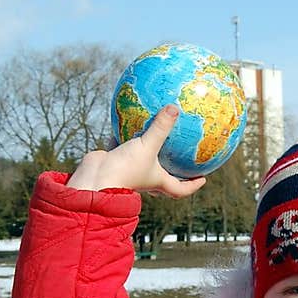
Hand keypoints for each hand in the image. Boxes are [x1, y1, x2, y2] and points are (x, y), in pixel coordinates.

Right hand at [67, 105, 207, 197]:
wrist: (94, 178)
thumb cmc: (126, 169)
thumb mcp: (148, 146)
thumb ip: (161, 127)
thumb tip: (175, 108)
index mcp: (157, 182)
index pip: (179, 190)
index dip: (192, 186)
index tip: (203, 177)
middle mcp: (144, 177)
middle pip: (162, 178)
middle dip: (171, 170)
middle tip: (182, 156)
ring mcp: (129, 169)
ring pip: (142, 158)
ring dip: (148, 147)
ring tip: (156, 131)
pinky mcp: (114, 160)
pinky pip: (122, 144)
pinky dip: (125, 133)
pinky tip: (127, 117)